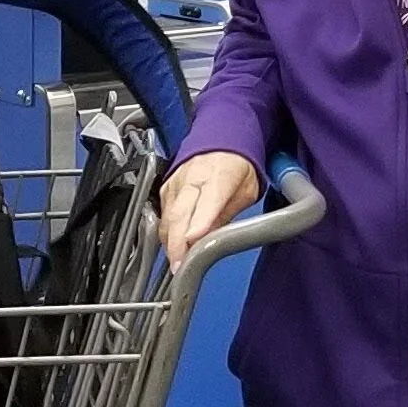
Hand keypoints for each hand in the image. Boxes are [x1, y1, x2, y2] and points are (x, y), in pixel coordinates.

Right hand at [158, 151, 259, 266]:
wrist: (221, 139)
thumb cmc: (237, 165)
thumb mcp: (245, 191)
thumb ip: (228, 214)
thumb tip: (212, 238)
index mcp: (219, 176)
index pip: (207, 202)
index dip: (199, 224)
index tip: (192, 243)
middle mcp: (193, 179)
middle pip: (180, 214)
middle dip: (178, 243)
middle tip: (180, 267)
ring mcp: (176, 183)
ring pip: (167, 216)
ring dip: (169, 241)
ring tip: (176, 263)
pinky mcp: (166, 188)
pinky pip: (162, 213)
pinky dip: (166, 231)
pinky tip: (172, 246)